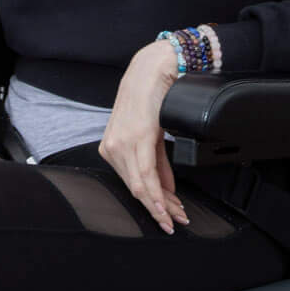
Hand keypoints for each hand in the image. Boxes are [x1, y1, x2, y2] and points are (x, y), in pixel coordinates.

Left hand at [98, 42, 189, 234]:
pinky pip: (145, 175)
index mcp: (111, 148)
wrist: (152, 70)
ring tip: (178, 215)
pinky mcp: (136, 138)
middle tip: (176, 221)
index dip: (150, 205)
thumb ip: (157, 164)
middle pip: (135, 190)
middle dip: (158, 209)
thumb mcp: (152, 136)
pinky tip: (167, 205)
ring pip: (140, 187)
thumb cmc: (149, 98)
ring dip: (161, 205)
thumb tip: (165, 189)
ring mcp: (121, 144)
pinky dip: (158, 194)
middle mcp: (111, 148)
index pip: (131, 185)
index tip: (165, 219)